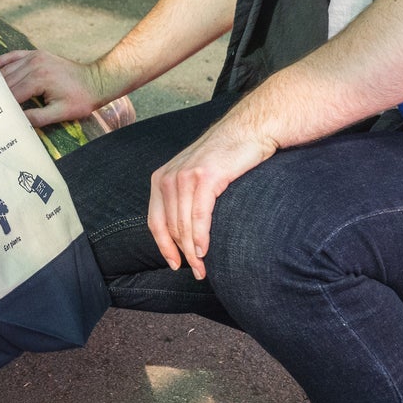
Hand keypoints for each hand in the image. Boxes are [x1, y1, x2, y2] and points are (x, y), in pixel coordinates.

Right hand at [0, 47, 110, 125]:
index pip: (12, 94)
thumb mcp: (61, 113)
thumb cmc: (81, 99)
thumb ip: (37, 118)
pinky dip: (1, 63)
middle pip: (6, 81)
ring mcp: (34, 56)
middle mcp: (34, 64)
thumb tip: (16, 122)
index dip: (0, 106)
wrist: (96, 80)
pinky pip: (13, 56)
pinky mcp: (36, 53)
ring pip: (7, 69)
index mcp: (39, 79)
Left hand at [148, 117, 274, 280]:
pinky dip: (200, 237)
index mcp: (162, 178)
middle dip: (181, 254)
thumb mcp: (195, 174)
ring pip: (183, 225)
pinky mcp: (205, 177)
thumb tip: (184, 231)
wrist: (248, 130)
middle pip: (170, 227)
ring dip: (192, 252)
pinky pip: (199, 216)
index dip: (163, 247)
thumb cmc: (226, 156)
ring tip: (202, 268)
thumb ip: (184, 197)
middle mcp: (169, 177)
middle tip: (197, 272)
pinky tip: (205, 251)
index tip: (174, 264)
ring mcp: (185, 176)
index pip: (155, 221)